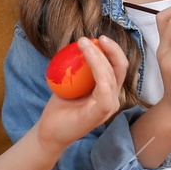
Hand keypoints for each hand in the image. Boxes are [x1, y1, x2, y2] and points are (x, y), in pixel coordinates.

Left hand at [36, 36, 128, 152]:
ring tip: (83, 43)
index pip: (118, 67)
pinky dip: (99, 71)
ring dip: (99, 57)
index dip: (113, 50)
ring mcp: (108, 107)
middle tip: (97, 38)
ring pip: (111, 76)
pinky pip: (105, 91)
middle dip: (112, 50)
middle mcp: (112, 98)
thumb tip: (80, 44)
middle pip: (121, 68)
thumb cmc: (60, 108)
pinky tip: (90, 58)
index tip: (98, 38)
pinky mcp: (100, 114)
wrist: (49, 131)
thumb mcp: (71, 83)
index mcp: (108, 91)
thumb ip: (80, 68)